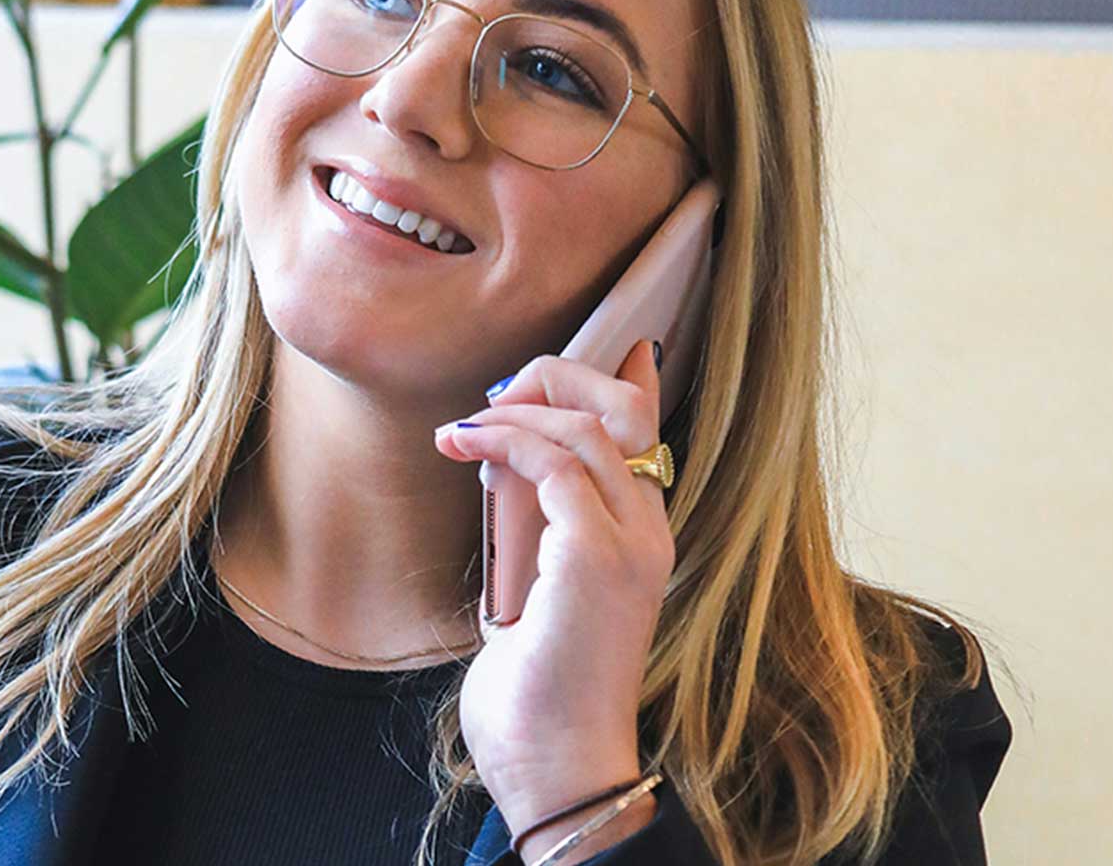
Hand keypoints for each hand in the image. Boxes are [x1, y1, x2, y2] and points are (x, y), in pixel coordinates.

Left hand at [432, 338, 675, 843]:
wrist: (557, 764)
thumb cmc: (541, 695)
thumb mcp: (537, 592)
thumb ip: (537, 530)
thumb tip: (507, 472)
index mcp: (642, 539)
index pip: (648, 433)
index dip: (625, 379)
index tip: (602, 347)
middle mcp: (649, 532)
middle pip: (620, 409)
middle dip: (553, 379)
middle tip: (491, 398)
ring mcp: (630, 542)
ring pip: (587, 424)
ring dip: (515, 408)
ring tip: (465, 427)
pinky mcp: (595, 555)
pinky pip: (553, 461)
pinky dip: (504, 439)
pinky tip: (463, 445)